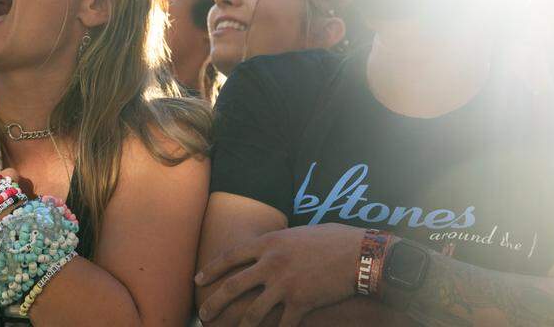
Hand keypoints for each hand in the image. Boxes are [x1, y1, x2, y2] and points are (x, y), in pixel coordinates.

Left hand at [195, 223, 363, 325]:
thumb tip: (264, 250)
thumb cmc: (329, 239)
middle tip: (203, 314)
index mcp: (267, 243)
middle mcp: (271, 264)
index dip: (211, 269)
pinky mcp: (301, 303)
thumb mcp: (294, 234)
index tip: (198, 280)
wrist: (355, 253)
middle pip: (233, 287)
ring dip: (241, 325)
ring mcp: (285, 285)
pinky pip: (282, 325)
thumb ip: (275, 244)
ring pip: (253, 312)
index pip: (229, 257)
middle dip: (214, 303)